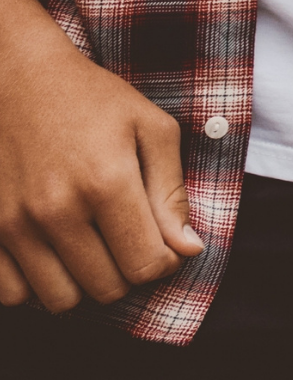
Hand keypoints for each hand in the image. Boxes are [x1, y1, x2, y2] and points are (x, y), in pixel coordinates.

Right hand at [0, 0, 202, 311]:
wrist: (17, 79)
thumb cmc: (93, 100)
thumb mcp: (151, 128)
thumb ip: (171, 192)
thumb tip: (188, 250)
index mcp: (107, 182)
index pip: (147, 265)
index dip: (166, 262)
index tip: (166, 245)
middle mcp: (57, 211)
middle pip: (107, 288)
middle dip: (128, 272)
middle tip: (128, 240)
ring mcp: (13, 225)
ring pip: (61, 300)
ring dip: (84, 283)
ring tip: (92, 247)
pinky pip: (13, 295)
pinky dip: (37, 285)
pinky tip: (53, 254)